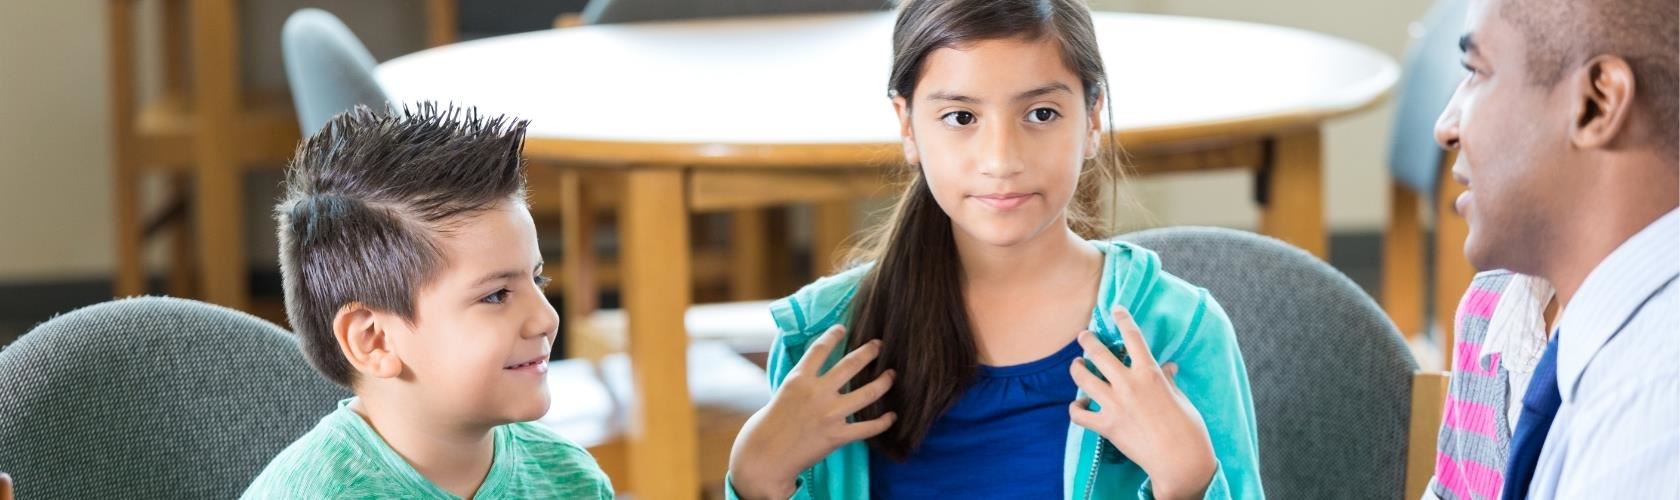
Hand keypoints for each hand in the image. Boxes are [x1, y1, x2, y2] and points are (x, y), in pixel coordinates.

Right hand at [729, 325, 895, 499]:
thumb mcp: (782, 394)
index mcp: (799, 379)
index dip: (833, 335)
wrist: (765, 457)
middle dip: (869, 351)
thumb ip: (802, 382)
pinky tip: (892, 416)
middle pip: (851, 364)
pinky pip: (868, 427)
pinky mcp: (838, 436)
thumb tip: (817, 372)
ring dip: (884, 382)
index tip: (843, 328)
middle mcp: (817, 392)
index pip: (820, 349)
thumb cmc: (768, 427)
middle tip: (879, 345)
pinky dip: (884, 422)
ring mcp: (830, 414)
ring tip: (892, 375)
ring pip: (868, 392)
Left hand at [1068, 307, 1215, 499]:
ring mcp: (1115, 404)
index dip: (1122, 319)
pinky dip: (1075, 409)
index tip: (1114, 309)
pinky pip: (1079, 414)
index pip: (1133, 337)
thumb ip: (1168, 379)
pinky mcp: (1106, 425)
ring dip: (1077, 369)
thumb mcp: (1180, 397)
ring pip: (1083, 377)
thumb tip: (1168, 366)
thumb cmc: (1187, 428)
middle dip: (1087, 340)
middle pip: (1098, 352)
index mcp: (1150, 372)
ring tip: (1076, 366)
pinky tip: (1077, 406)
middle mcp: (1129, 383)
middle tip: (1083, 336)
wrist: (1180, 459)